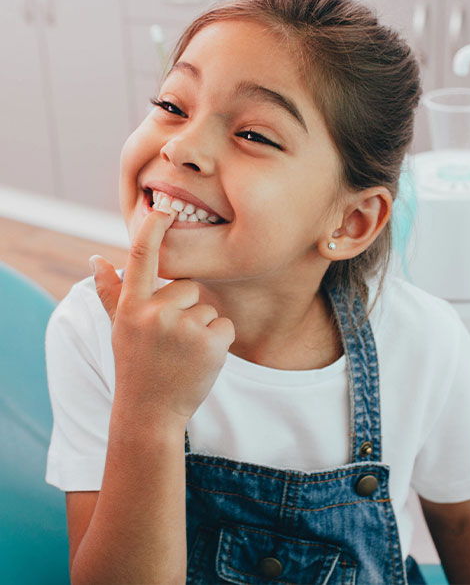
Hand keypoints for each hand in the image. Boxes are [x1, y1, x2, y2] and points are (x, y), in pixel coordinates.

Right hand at [89, 209, 234, 423]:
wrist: (150, 413)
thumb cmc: (135, 365)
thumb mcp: (119, 328)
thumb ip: (110, 292)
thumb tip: (96, 258)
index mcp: (132, 306)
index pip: (141, 257)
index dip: (153, 228)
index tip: (163, 206)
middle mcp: (155, 313)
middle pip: (189, 287)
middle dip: (186, 309)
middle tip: (171, 341)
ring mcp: (183, 328)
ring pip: (208, 308)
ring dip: (202, 329)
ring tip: (182, 354)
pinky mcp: (209, 343)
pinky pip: (225, 325)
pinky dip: (218, 342)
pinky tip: (200, 361)